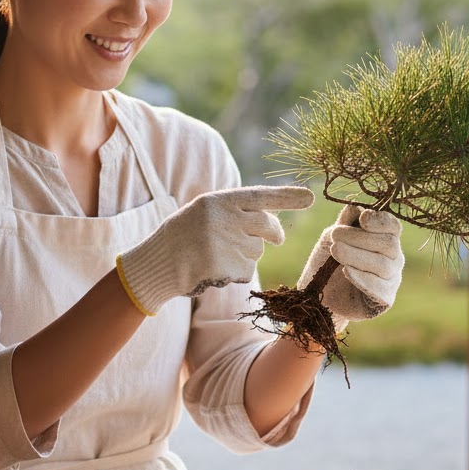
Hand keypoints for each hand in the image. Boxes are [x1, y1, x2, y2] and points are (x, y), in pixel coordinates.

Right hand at [117, 185, 314, 315]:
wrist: (157, 263)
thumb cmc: (184, 235)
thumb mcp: (205, 212)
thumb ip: (236, 210)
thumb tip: (274, 217)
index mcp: (219, 201)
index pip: (260, 196)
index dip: (287, 196)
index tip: (311, 197)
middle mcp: (224, 219)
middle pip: (268, 227)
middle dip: (274, 234)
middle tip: (275, 238)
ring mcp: (225, 244)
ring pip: (257, 251)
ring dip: (246, 255)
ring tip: (218, 253)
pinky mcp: (225, 268)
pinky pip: (246, 271)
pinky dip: (236, 272)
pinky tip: (215, 269)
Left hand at [297, 204, 403, 329]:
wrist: (320, 297)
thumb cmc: (328, 262)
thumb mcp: (331, 238)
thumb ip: (344, 224)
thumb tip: (354, 207)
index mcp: (384, 238)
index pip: (392, 226)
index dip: (380, 221)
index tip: (363, 218)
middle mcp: (394, 257)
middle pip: (388, 244)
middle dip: (360, 238)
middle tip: (335, 235)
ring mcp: (392, 279)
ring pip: (383, 265)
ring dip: (357, 256)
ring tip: (335, 250)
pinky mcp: (385, 299)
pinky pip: (379, 288)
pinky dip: (362, 279)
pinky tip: (346, 271)